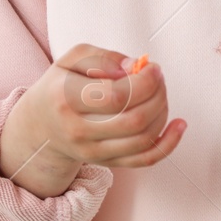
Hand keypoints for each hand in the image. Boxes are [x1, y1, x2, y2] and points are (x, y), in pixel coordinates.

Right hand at [0, 44, 186, 198]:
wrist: (41, 126)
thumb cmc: (60, 87)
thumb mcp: (71, 60)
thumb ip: (103, 57)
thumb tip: (134, 68)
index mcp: (66, 99)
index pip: (116, 96)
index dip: (145, 82)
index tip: (153, 68)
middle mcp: (78, 131)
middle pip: (135, 120)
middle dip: (158, 95)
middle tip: (158, 78)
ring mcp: (92, 152)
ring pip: (143, 140)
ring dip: (163, 113)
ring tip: (161, 93)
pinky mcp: (107, 163)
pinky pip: (144, 160)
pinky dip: (168, 144)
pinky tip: (179, 125)